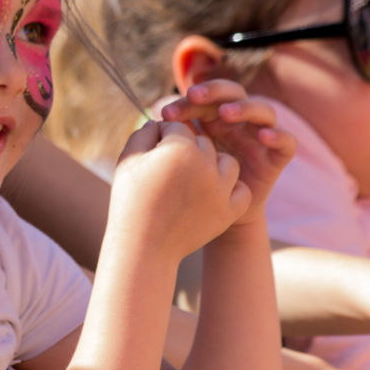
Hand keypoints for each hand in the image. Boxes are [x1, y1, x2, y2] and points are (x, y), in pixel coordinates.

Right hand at [110, 120, 250, 263]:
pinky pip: (240, 189)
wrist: (143, 246)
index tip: (151, 152)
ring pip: (226, 162)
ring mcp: (222, 190)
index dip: (162, 137)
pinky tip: (211, 192)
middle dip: (186, 150)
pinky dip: (229, 188)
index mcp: (180, 149)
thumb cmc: (131, 200)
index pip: (178, 128)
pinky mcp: (230, 211)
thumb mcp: (129, 159)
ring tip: (191, 178)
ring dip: (211, 165)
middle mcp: (206, 165)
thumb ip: (144, 133)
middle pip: (202, 143)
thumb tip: (160, 123)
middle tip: (167, 169)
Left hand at [161, 79, 295, 224]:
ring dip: (244, 108)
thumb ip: (172, 140)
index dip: (187, 100)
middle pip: (233, 93)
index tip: (165, 113)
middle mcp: (239, 122)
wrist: (218, 216)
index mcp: (214, 117)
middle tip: (194, 96)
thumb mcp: (182, 159)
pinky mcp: (276, 157)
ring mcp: (259, 137)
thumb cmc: (195, 182)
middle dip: (214, 92)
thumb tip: (151, 124)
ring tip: (225, 114)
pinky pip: (287, 142)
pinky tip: (263, 136)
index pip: (204, 97)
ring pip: (262, 110)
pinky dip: (278, 136)